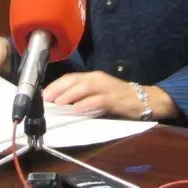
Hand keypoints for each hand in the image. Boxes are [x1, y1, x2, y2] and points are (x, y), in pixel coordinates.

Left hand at [42, 71, 176, 119]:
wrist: (145, 99)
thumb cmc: (120, 98)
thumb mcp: (99, 95)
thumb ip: (82, 97)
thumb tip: (61, 105)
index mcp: (92, 78)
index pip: (69, 78)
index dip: (55, 86)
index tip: (42, 95)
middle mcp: (98, 79)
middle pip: (74, 80)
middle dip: (58, 89)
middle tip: (45, 100)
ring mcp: (107, 87)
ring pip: (84, 88)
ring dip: (69, 95)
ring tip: (57, 103)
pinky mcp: (115, 98)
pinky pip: (99, 100)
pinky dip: (87, 104)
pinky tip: (78, 109)